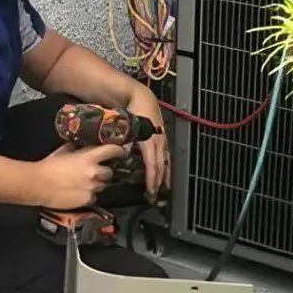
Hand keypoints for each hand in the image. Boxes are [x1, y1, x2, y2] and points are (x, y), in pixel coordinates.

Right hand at [36, 142, 126, 209]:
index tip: (121, 151)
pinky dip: (89, 194)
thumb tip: (80, 148)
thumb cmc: (49, 165)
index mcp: (89, 158)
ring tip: (83, 183)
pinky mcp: (87, 200)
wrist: (39, 184)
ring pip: (102, 185)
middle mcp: (94, 173)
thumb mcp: (64, 151)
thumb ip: (76, 149)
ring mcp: (92, 188)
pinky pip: (94, 196)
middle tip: (94, 171)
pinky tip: (78, 192)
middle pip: (109, 172)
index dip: (119, 151)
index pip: (112, 151)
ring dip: (96, 183)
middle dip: (103, 172)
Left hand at [127, 86, 170, 201]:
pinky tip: (166, 172)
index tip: (151, 191)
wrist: (141, 96)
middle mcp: (159, 141)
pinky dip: (167, 165)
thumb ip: (125, 140)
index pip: (152, 164)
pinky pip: (166, 155)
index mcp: (150, 140)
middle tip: (156, 196)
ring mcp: (162, 139)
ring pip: (166, 161)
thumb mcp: (126, 125)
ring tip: (165, 188)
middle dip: (159, 181)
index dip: (152, 179)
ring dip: (165, 175)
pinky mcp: (163, 137)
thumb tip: (125, 154)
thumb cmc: (132, 111)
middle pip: (161, 165)